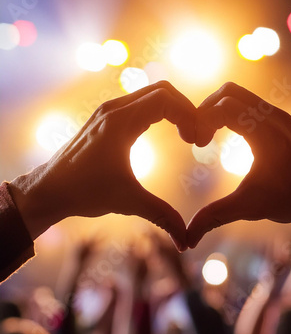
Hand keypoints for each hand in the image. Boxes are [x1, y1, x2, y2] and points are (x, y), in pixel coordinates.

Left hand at [10, 81, 195, 250]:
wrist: (48, 190)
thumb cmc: (84, 193)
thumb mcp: (128, 203)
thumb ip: (162, 217)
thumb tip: (186, 243)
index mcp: (120, 122)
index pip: (166, 100)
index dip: (190, 115)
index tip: (198, 141)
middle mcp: (114, 109)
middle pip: (163, 91)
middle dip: (186, 110)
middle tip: (196, 138)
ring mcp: (108, 111)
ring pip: (151, 94)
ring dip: (173, 110)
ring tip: (186, 136)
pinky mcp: (105, 118)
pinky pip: (140, 103)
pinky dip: (159, 112)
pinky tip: (166, 134)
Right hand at [187, 82, 290, 247]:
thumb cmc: (289, 203)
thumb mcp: (248, 208)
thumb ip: (214, 217)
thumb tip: (187, 240)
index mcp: (266, 133)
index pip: (223, 106)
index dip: (201, 120)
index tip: (195, 143)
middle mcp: (275, 118)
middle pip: (229, 92)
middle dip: (207, 109)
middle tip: (198, 135)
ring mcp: (282, 117)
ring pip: (242, 95)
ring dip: (220, 109)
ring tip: (209, 135)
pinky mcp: (285, 121)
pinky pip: (253, 104)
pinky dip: (235, 112)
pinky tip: (229, 136)